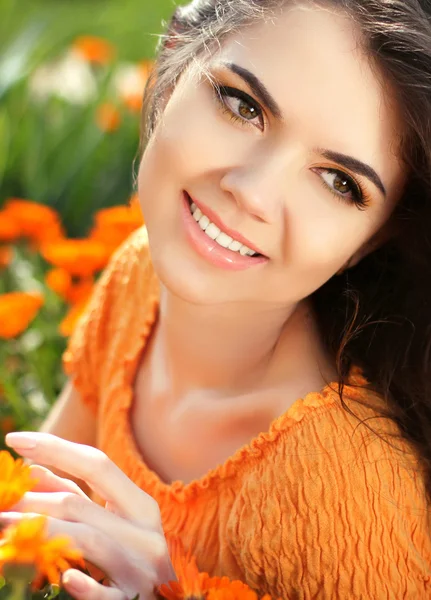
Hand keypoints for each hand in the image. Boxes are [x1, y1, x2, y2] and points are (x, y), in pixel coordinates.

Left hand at [3, 432, 176, 599]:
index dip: (55, 448)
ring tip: (3, 526)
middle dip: (29, 500)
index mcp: (141, 507)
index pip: (96, 464)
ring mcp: (142, 570)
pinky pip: (107, 595)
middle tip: (0, 499)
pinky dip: (87, 586)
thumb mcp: (111, 525)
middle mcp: (145, 533)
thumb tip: (32, 467)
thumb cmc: (132, 561)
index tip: (15, 439)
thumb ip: (74, 497)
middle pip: (79, 504)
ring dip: (39, 532)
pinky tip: (66, 578)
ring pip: (87, 540)